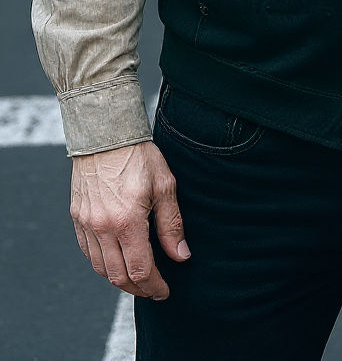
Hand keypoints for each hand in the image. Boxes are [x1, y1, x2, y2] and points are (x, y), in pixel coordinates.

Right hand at [70, 141, 189, 298]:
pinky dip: (102, 263)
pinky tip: (116, 259)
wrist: (105, 135)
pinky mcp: (77, 218)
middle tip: (153, 289)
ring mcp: (86, 224)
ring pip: (101, 268)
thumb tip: (181, 255)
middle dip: (138, 288)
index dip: (154, 286)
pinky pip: (88, 252)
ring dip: (119, 279)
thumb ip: (172, 224)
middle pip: (119, 276)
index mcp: (127, 222)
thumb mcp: (165, 185)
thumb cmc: (138, 156)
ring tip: (137, 277)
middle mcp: (103, 228)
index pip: (141, 270)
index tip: (164, 291)